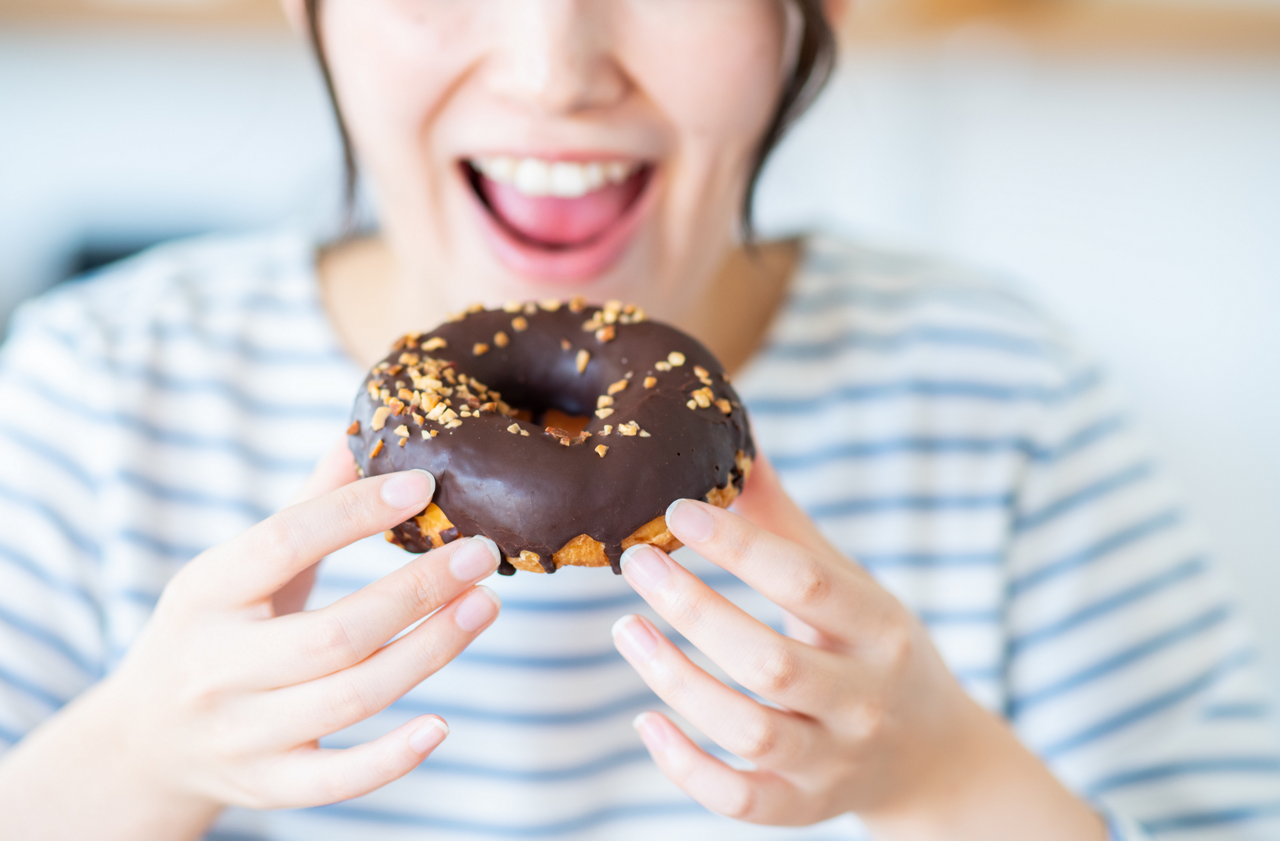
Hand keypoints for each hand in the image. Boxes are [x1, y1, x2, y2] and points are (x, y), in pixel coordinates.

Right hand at [0, 441, 502, 839]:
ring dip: (430, 652)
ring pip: (351, 697)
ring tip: (485, 607)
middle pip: (334, 633)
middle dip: (418, 591)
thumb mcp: (233, 569)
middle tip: (482, 553)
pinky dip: (391, 758)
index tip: (424, 487)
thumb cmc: (211, 633)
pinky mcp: (268, 785)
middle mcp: (217, 668)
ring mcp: (242, 733)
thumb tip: (358, 440)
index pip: (284, 543)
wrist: (144, 743)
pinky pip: (337, 781)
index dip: (355, 511)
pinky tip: (442, 724)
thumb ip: (302, 510)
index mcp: (205, 594)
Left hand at [612, 457, 1104, 839]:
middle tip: (634, 561)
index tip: (677, 510)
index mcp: (879, 628)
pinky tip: (645, 720)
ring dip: (675, 679)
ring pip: (748, 730)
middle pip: (770, 661)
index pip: (807, 582)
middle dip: (692, 608)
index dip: (738, 544)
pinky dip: (685, 766)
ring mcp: (834, 761)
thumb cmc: (871, 647)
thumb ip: (784, 525)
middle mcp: (864, 699)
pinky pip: (740, 800)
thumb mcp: (847, 584)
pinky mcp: (803, 806)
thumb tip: (735, 444)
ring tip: (626, 628)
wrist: (930, 754)